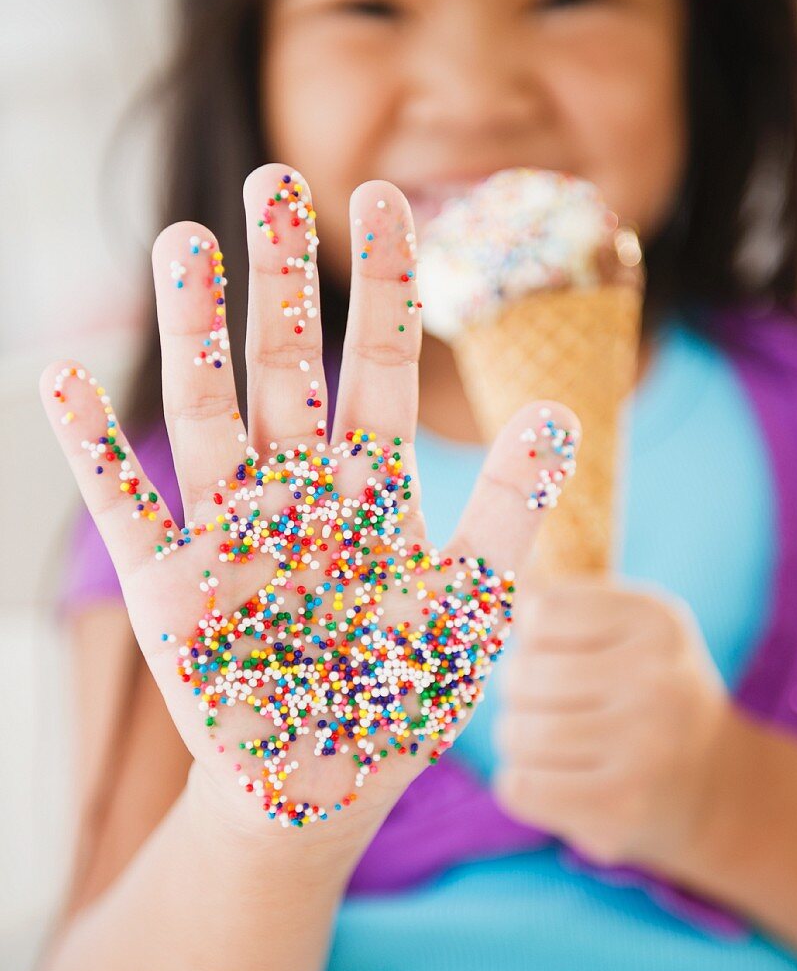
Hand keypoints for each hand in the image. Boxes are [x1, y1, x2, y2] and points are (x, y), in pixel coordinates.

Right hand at [42, 163, 578, 850]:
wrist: (318, 794)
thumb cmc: (395, 704)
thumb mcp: (468, 610)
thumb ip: (508, 512)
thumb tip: (560, 411)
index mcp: (372, 495)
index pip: (383, 368)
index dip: (387, 285)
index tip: (389, 196)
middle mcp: (297, 496)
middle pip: (288, 366)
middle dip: (283, 276)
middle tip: (274, 176)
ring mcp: (226, 534)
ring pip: (207, 412)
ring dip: (193, 331)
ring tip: (184, 241)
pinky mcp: (168, 588)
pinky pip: (124, 506)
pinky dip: (93, 448)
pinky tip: (63, 377)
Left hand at [492, 577, 728, 868]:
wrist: (714, 786)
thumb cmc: (644, 694)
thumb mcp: (623, 630)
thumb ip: (555, 600)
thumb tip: (493, 569)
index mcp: (656, 621)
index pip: (540, 613)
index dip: (533, 640)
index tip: (560, 656)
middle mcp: (657, 679)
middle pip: (523, 675)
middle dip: (519, 694)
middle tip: (552, 707)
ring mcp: (645, 746)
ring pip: (517, 733)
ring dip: (517, 741)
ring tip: (550, 745)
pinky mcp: (624, 806)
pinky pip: (520, 786)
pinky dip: (520, 784)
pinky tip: (554, 781)